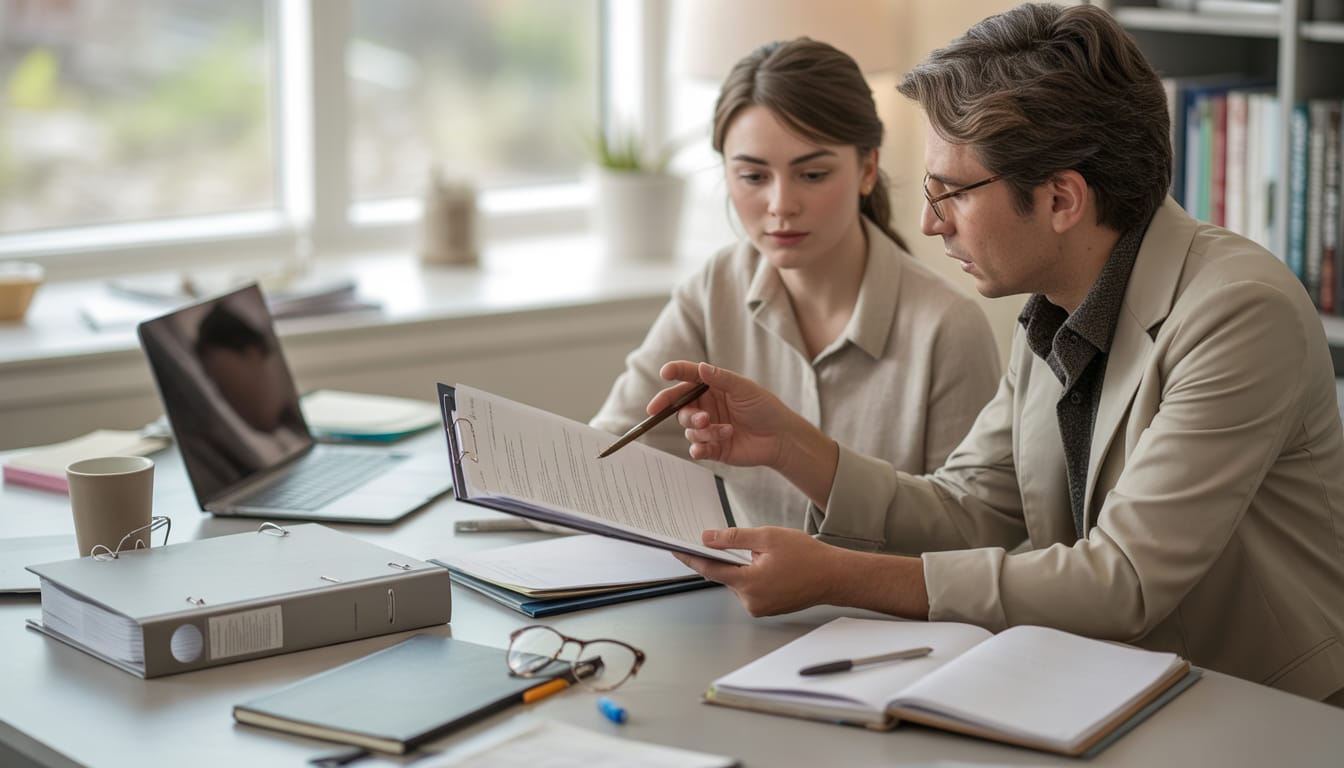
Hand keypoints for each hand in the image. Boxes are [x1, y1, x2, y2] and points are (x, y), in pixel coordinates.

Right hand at [651, 361, 803, 470]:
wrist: (780, 438)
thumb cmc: (765, 408)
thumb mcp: (744, 389)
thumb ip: (721, 378)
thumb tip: (701, 367)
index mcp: (712, 388)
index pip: (688, 378)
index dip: (675, 373)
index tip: (665, 373)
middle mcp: (706, 407)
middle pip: (680, 408)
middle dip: (687, 414)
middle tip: (703, 419)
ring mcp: (708, 428)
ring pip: (689, 430)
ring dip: (704, 431)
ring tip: (726, 431)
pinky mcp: (713, 448)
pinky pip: (696, 449)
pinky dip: (698, 449)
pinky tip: (706, 449)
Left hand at [671, 527, 842, 615]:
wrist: (835, 577)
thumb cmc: (808, 557)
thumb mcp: (767, 537)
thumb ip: (734, 538)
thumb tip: (708, 538)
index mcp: (749, 583)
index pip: (710, 569)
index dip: (691, 557)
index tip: (676, 550)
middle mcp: (751, 601)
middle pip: (725, 575)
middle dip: (726, 558)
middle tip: (733, 541)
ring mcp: (759, 607)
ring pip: (738, 581)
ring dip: (742, 567)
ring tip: (763, 553)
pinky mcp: (767, 608)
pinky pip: (750, 588)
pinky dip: (752, 575)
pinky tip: (768, 565)